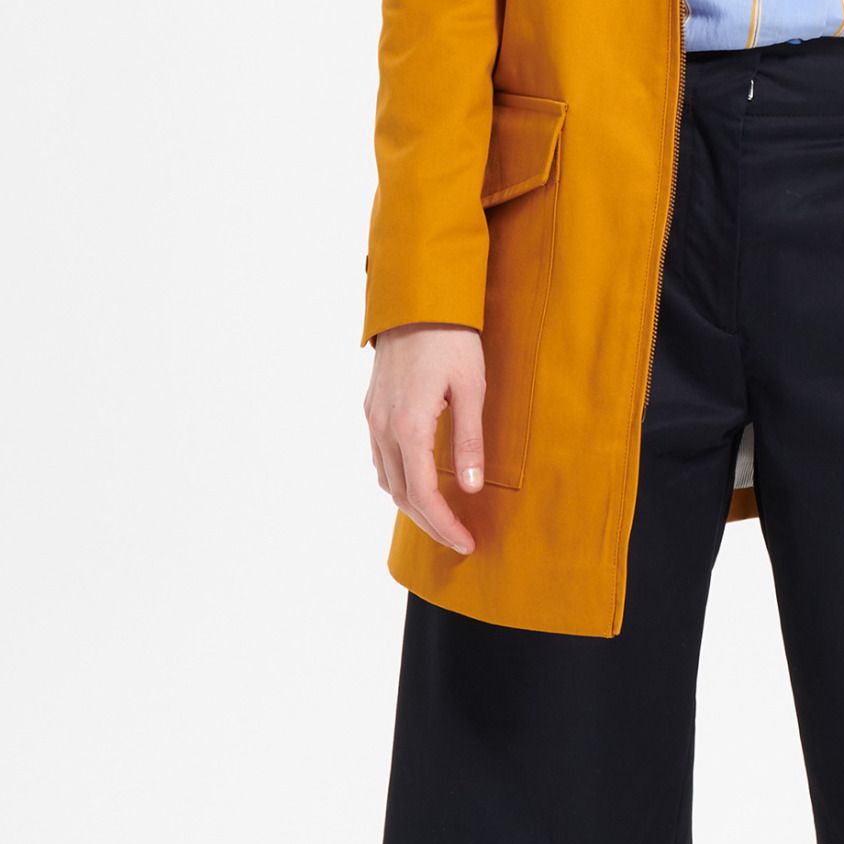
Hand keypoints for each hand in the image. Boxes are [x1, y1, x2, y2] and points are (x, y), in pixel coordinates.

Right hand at [364, 322, 485, 554]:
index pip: (422, 493)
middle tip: (458, 538)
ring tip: (442, 517)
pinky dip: (398, 480)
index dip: (443, 524)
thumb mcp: (471, 388)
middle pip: (400, 494)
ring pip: (386, 479)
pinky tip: (418, 482)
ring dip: (412, 504)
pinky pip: (380, 458)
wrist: (416, 300)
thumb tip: (469, 488)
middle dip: (429, 522)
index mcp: (409, 426)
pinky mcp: (372, 408)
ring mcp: (373, 418)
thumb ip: (469, 441)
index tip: (466, 542)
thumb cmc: (451, 338)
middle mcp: (383, 427)